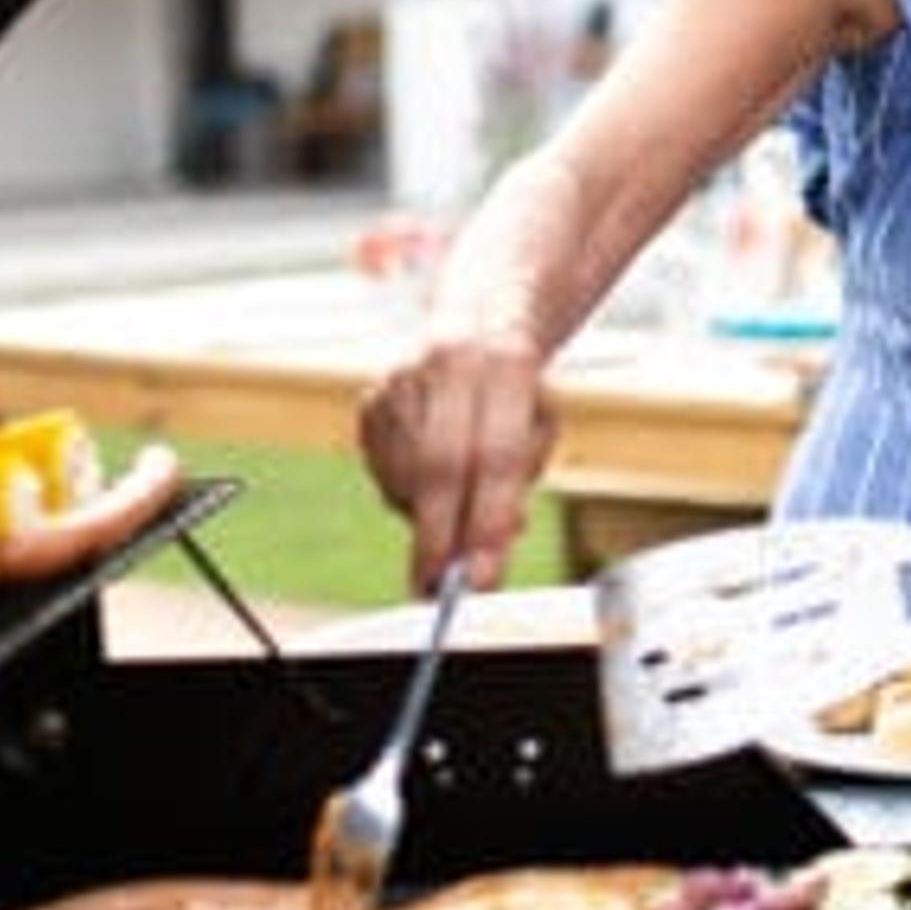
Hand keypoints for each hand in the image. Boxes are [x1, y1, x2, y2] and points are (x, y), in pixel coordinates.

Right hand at [358, 327, 559, 592]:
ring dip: (424, 513)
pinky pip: (380, 469)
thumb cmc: (517, 394)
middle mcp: (451, 363)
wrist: (478, 323)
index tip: (482, 577)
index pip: (497, 457)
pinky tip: (428, 475)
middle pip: (438, 467)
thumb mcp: (539, 428)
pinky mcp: (372, 396)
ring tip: (453, 505)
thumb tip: (483, 554)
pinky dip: (404, 490)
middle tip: (438, 586)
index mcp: (508, 365)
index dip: (488, 521)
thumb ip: (515, 488)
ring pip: (404, 474)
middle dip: (440, 535)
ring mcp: (403, 377)